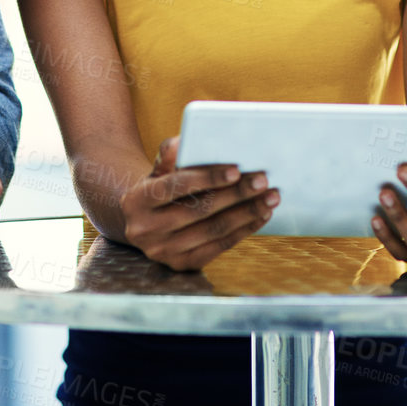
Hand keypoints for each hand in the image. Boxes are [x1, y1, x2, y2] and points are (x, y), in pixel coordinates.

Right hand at [119, 136, 276, 270]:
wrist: (143, 224)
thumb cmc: (158, 189)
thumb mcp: (157, 171)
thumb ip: (170, 156)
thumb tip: (183, 140)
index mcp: (136, 201)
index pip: (175, 186)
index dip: (206, 177)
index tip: (236, 169)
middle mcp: (145, 231)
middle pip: (199, 210)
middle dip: (235, 194)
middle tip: (262, 180)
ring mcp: (163, 252)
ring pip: (213, 230)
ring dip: (246, 213)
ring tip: (270, 197)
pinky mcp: (182, 264)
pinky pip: (219, 246)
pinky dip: (244, 230)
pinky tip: (260, 215)